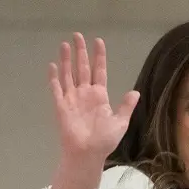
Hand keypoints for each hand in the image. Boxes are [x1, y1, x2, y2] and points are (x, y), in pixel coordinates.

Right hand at [49, 33, 139, 162]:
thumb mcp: (120, 123)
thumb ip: (126, 106)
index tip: (98, 41)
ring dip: (67, 60)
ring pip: (68, 74)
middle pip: (82, 68)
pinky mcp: (61, 106)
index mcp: (99, 96)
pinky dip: (54, 78)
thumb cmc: (104, 141)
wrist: (88, 154)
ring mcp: (72, 99)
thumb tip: (135, 92)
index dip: (99, 57)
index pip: (99, 71)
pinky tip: (53, 65)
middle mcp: (85, 94)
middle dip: (80, 52)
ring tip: (65, 44)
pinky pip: (56, 89)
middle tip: (77, 35)